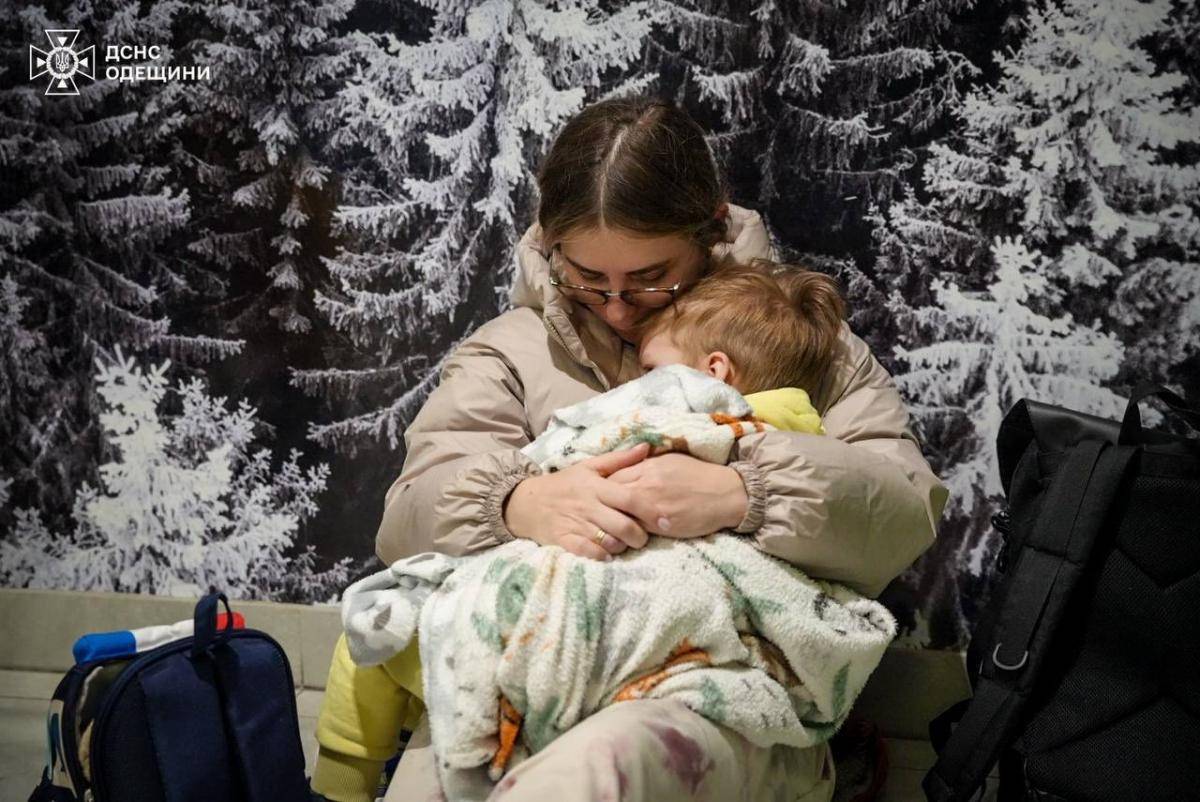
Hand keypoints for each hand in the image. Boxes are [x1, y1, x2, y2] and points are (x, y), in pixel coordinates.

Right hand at [503, 443, 652, 560]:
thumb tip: (646, 448)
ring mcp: (575, 524)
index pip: (629, 498)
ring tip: (624, 544)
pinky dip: (601, 556)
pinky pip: (588, 553)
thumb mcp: (589, 467)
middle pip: (623, 525)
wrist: (526, 502)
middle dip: (639, 537)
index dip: (649, 510)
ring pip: (609, 542)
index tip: (665, 520)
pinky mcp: (564, 540)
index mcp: (596, 487)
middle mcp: (588, 506)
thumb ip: (619, 459)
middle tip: (643, 538)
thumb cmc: (564, 483)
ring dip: (621, 547)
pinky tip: (606, 554)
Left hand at [607, 453, 747, 537]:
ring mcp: (655, 507)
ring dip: (616, 519)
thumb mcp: (670, 460)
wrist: (726, 493)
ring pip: (622, 514)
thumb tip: (624, 466)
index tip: (604, 493)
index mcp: (649, 467)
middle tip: (604, 510)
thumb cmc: (698, 475)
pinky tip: (631, 531)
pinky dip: (632, 529)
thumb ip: (645, 463)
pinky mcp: (664, 525)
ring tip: (614, 522)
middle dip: (606, 504)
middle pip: (613, 495)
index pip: (613, 476)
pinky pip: (638, 528)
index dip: (606, 486)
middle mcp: (648, 485)